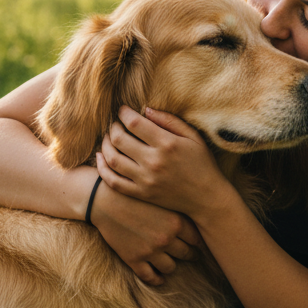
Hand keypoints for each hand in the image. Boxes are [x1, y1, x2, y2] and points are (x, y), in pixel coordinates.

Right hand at [88, 183, 201, 285]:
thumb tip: (198, 217)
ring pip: (170, 268)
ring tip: (171, 263)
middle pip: (186, 254)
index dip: (197, 242)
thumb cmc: (134, 194)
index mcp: (176, 221)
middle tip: (191, 255)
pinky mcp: (134, 259)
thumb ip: (178, 210)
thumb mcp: (160, 198)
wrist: (104, 199)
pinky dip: (157, 279)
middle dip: (189, 255)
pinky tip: (159, 278)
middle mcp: (166, 238)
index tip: (197, 243)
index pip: (196, 239)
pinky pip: (150, 277)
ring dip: (172, 266)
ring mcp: (150, 251)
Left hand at [96, 106, 231, 219]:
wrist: (206, 198)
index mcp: (167, 144)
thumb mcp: (193, 137)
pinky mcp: (141, 194)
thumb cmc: (202, 163)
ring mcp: (145, 180)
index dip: (124, 113)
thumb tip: (145, 110)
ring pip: (112, 159)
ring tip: (108, 138)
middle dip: (113, 127)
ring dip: (105, 145)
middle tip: (115, 124)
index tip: (122, 110)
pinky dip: (102, 169)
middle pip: (119, 139)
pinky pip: (113, 182)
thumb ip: (170, 121)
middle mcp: (153, 162)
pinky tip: (101, 158)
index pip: (134, 123)